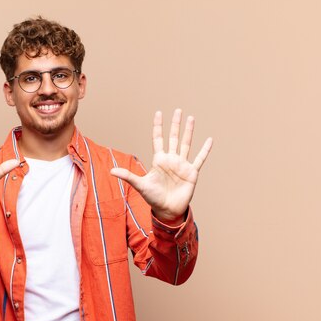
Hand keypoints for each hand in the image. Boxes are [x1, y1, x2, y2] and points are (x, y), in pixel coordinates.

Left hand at [110, 109, 212, 223]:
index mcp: (159, 160)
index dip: (158, 126)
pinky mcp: (192, 172)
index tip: (158, 113)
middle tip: (178, 110)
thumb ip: (127, 176)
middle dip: (175, 124)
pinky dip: (205, 150)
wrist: (167, 210)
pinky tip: (210, 140)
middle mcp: (171, 159)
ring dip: (189, 131)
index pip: (158, 139)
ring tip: (191, 118)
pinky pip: (199, 158)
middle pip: (173, 137)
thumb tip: (111, 171)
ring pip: (186, 144)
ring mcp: (182, 165)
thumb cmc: (153, 198)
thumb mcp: (140, 185)